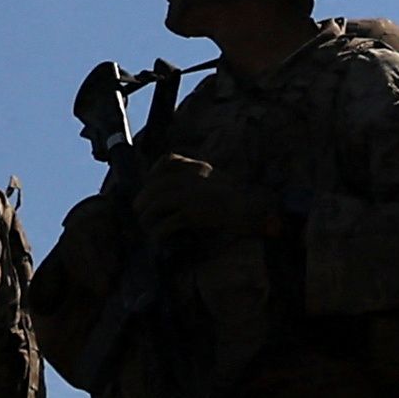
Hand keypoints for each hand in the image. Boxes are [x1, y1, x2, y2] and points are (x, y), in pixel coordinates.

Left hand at [132, 154, 289, 238]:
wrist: (259, 209)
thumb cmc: (240, 200)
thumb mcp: (217, 181)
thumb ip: (198, 181)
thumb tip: (175, 195)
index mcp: (199, 167)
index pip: (167, 161)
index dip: (152, 175)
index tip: (148, 185)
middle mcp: (192, 176)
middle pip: (156, 185)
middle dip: (144, 199)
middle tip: (139, 212)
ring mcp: (192, 193)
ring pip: (157, 202)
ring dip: (147, 215)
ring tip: (145, 225)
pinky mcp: (194, 212)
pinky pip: (168, 222)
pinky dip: (159, 230)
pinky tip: (158, 236)